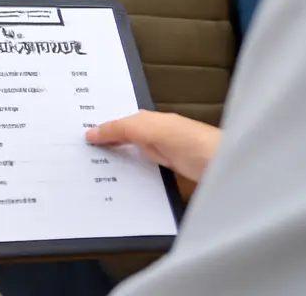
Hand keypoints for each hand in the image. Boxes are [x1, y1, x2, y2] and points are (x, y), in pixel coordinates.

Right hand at [86, 109, 220, 183]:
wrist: (228, 168)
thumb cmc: (194, 143)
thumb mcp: (150, 130)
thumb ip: (121, 129)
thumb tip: (91, 132)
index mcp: (150, 121)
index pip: (117, 122)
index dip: (99, 127)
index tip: (76, 137)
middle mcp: (155, 136)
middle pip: (123, 140)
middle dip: (104, 145)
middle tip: (78, 155)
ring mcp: (164, 156)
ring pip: (132, 158)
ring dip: (116, 164)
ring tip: (92, 172)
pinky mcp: (170, 176)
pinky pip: (142, 175)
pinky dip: (129, 178)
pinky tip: (120, 184)